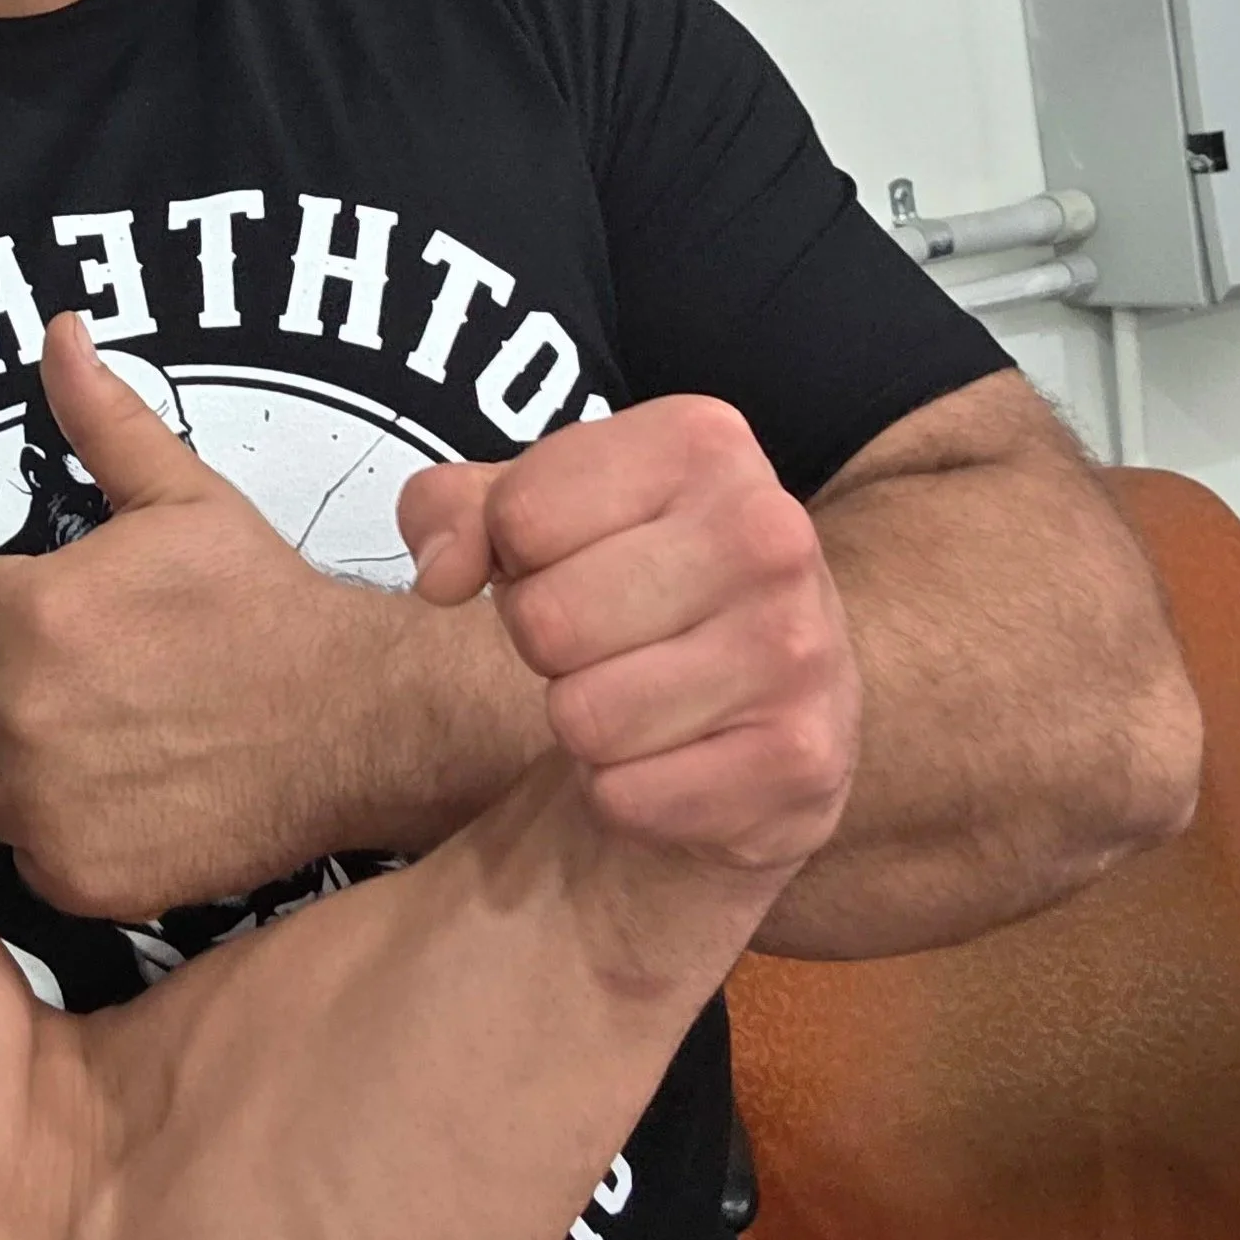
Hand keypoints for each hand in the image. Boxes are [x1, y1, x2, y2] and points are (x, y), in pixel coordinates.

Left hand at [0, 314, 378, 918]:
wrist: (353, 720)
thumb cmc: (262, 604)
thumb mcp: (180, 497)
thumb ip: (102, 419)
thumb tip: (58, 330)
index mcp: (32, 614)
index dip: (5, 610)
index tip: (68, 618)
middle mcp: (21, 713)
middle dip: (14, 681)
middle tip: (103, 676)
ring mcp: (45, 804)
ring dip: (26, 758)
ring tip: (115, 733)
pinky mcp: (75, 877)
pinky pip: (25, 847)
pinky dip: (61, 829)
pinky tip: (128, 794)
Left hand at [395, 396, 858, 879]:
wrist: (758, 700)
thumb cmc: (626, 581)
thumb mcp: (533, 511)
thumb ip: (449, 511)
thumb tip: (439, 575)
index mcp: (702, 442)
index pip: (517, 517)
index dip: (515, 555)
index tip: (571, 560)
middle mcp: (769, 533)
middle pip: (545, 620)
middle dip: (546, 642)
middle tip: (602, 637)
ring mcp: (797, 649)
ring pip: (582, 716)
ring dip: (585, 719)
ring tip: (639, 688)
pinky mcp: (799, 762)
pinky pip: (627, 796)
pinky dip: (627, 792)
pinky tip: (676, 752)